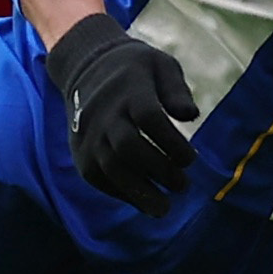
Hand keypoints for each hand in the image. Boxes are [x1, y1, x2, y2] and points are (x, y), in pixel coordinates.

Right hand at [42, 15, 199, 216]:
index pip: (149, 117)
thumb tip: (191, 115)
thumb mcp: (160, 65)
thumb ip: (176, 90)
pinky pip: (99, 178)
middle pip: (128, 146)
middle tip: (182, 185)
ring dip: (140, 192)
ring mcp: (89, 134)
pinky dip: (122, 193)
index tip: (191, 159)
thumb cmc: (134, 70)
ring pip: (111, 167)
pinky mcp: (80, 153)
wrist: (86, 68)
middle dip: (158, 170)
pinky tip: (144, 202)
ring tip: (164, 208)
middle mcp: (105, 113)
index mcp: (129, 89)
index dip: (172, 142)